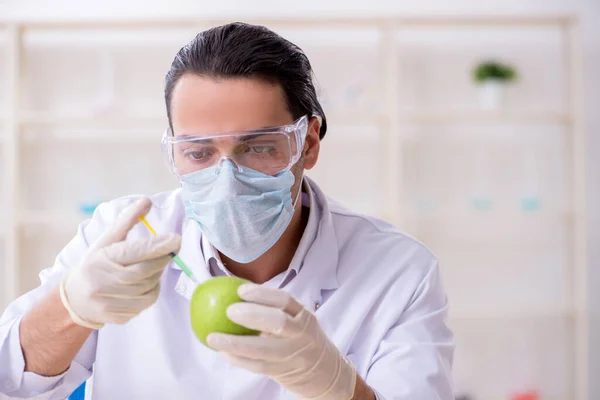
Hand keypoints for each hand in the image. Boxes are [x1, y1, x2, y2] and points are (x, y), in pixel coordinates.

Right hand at [59, 198, 180, 328]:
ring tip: (154, 266)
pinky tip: (147, 283)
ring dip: (158, 275)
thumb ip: (127, 220)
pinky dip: (152, 290)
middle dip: (162, 259)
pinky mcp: (118, 317)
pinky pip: (146, 302)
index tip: (176, 239)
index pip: (134, 252)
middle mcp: (103, 282)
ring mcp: (110, 302)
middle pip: (145, 271)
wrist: (76, 298)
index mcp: (101, 259)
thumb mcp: (107, 240)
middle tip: (171, 250)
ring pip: (148, 287)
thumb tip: (146, 201)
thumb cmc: (95, 263)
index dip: (158, 246)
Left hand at [207, 284, 356, 399]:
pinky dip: (237, 359)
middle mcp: (301, 333)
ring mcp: (292, 354)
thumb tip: (232, 290)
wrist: (322, 370)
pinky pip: (257, 366)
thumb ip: (273, 307)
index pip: (285, 300)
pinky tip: (222, 352)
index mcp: (303, 314)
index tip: (240, 290)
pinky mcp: (282, 371)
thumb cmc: (299, 336)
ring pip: (263, 350)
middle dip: (252, 316)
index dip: (262, 294)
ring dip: (235, 344)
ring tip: (213, 337)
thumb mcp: (296, 318)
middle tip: (228, 311)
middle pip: (278, 322)